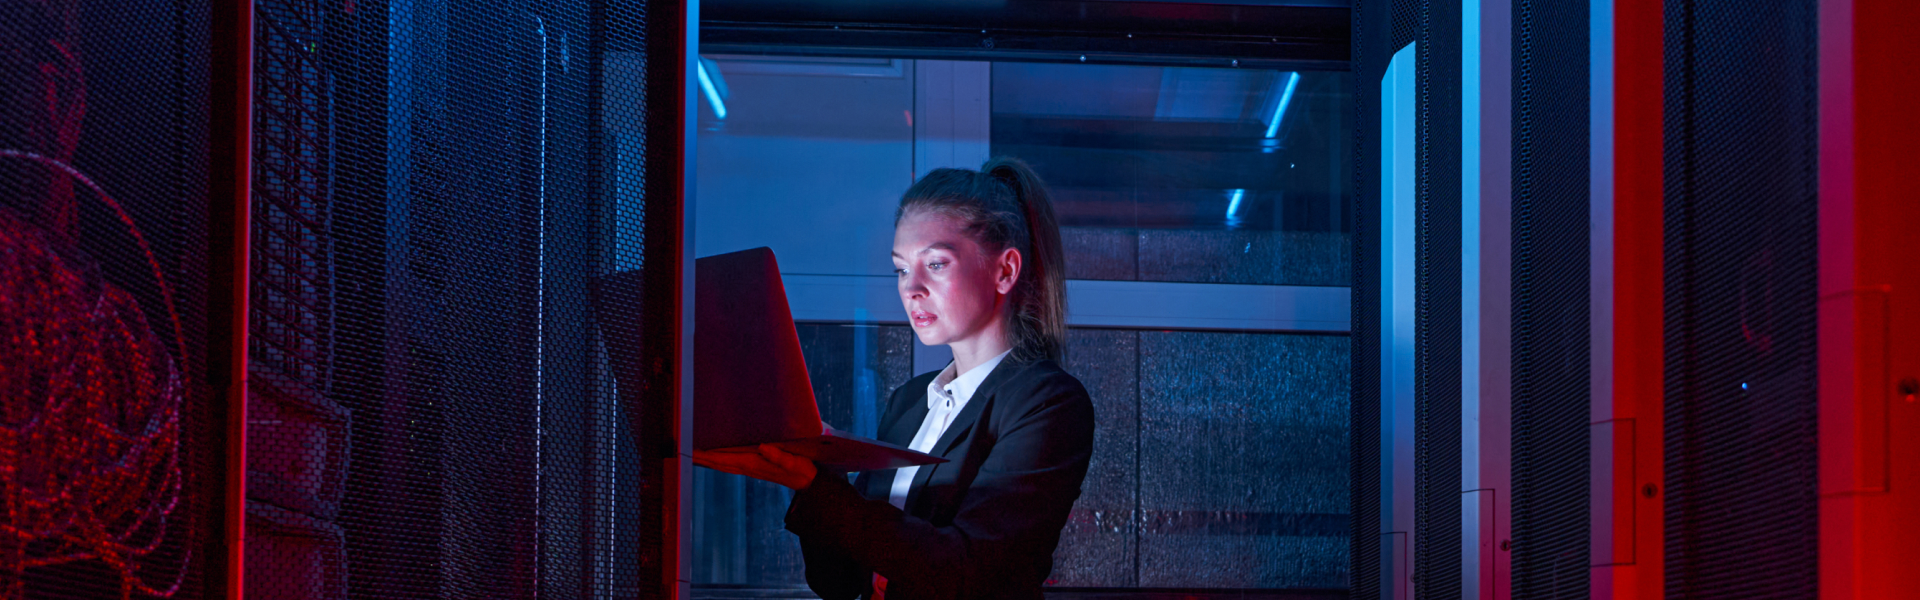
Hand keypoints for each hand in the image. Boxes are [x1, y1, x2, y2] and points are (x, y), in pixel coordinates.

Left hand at [692, 443, 818, 490]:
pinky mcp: (754, 467)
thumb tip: (763, 447)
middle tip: (682, 448)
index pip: (725, 459)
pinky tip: (713, 458)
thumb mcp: (795, 462)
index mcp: (754, 464)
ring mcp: (750, 469)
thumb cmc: (803, 470)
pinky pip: (730, 464)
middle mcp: (748, 467)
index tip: (692, 450)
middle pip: (718, 463)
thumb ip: (780, 456)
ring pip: (722, 464)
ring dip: (706, 460)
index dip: (707, 454)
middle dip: (700, 457)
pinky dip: (717, 460)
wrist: (809, 483)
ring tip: (691, 453)